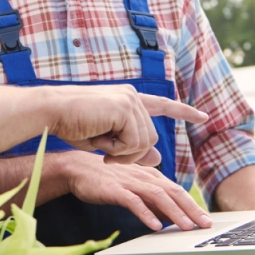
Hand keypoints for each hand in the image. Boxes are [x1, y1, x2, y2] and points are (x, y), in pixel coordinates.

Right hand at [45, 85, 207, 166]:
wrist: (50, 110)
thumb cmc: (71, 123)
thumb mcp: (106, 139)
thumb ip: (132, 146)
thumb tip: (157, 158)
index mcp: (128, 99)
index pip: (163, 104)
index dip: (183, 112)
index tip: (203, 117)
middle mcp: (132, 96)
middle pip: (150, 138)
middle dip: (130, 154)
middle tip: (106, 154)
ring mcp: (129, 100)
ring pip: (144, 142)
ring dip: (122, 153)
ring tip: (101, 145)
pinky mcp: (124, 109)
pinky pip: (133, 143)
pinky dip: (117, 150)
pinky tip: (100, 140)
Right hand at [60, 151, 212, 230]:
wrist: (78, 169)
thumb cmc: (107, 180)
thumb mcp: (133, 187)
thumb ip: (151, 199)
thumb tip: (172, 217)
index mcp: (150, 176)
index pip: (177, 190)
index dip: (193, 205)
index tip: (207, 220)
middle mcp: (144, 177)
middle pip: (173, 192)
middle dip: (191, 209)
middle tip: (205, 225)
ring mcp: (129, 182)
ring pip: (157, 196)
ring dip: (173, 212)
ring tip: (185, 227)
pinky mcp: (114, 189)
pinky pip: (133, 202)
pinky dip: (145, 213)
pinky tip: (154, 226)